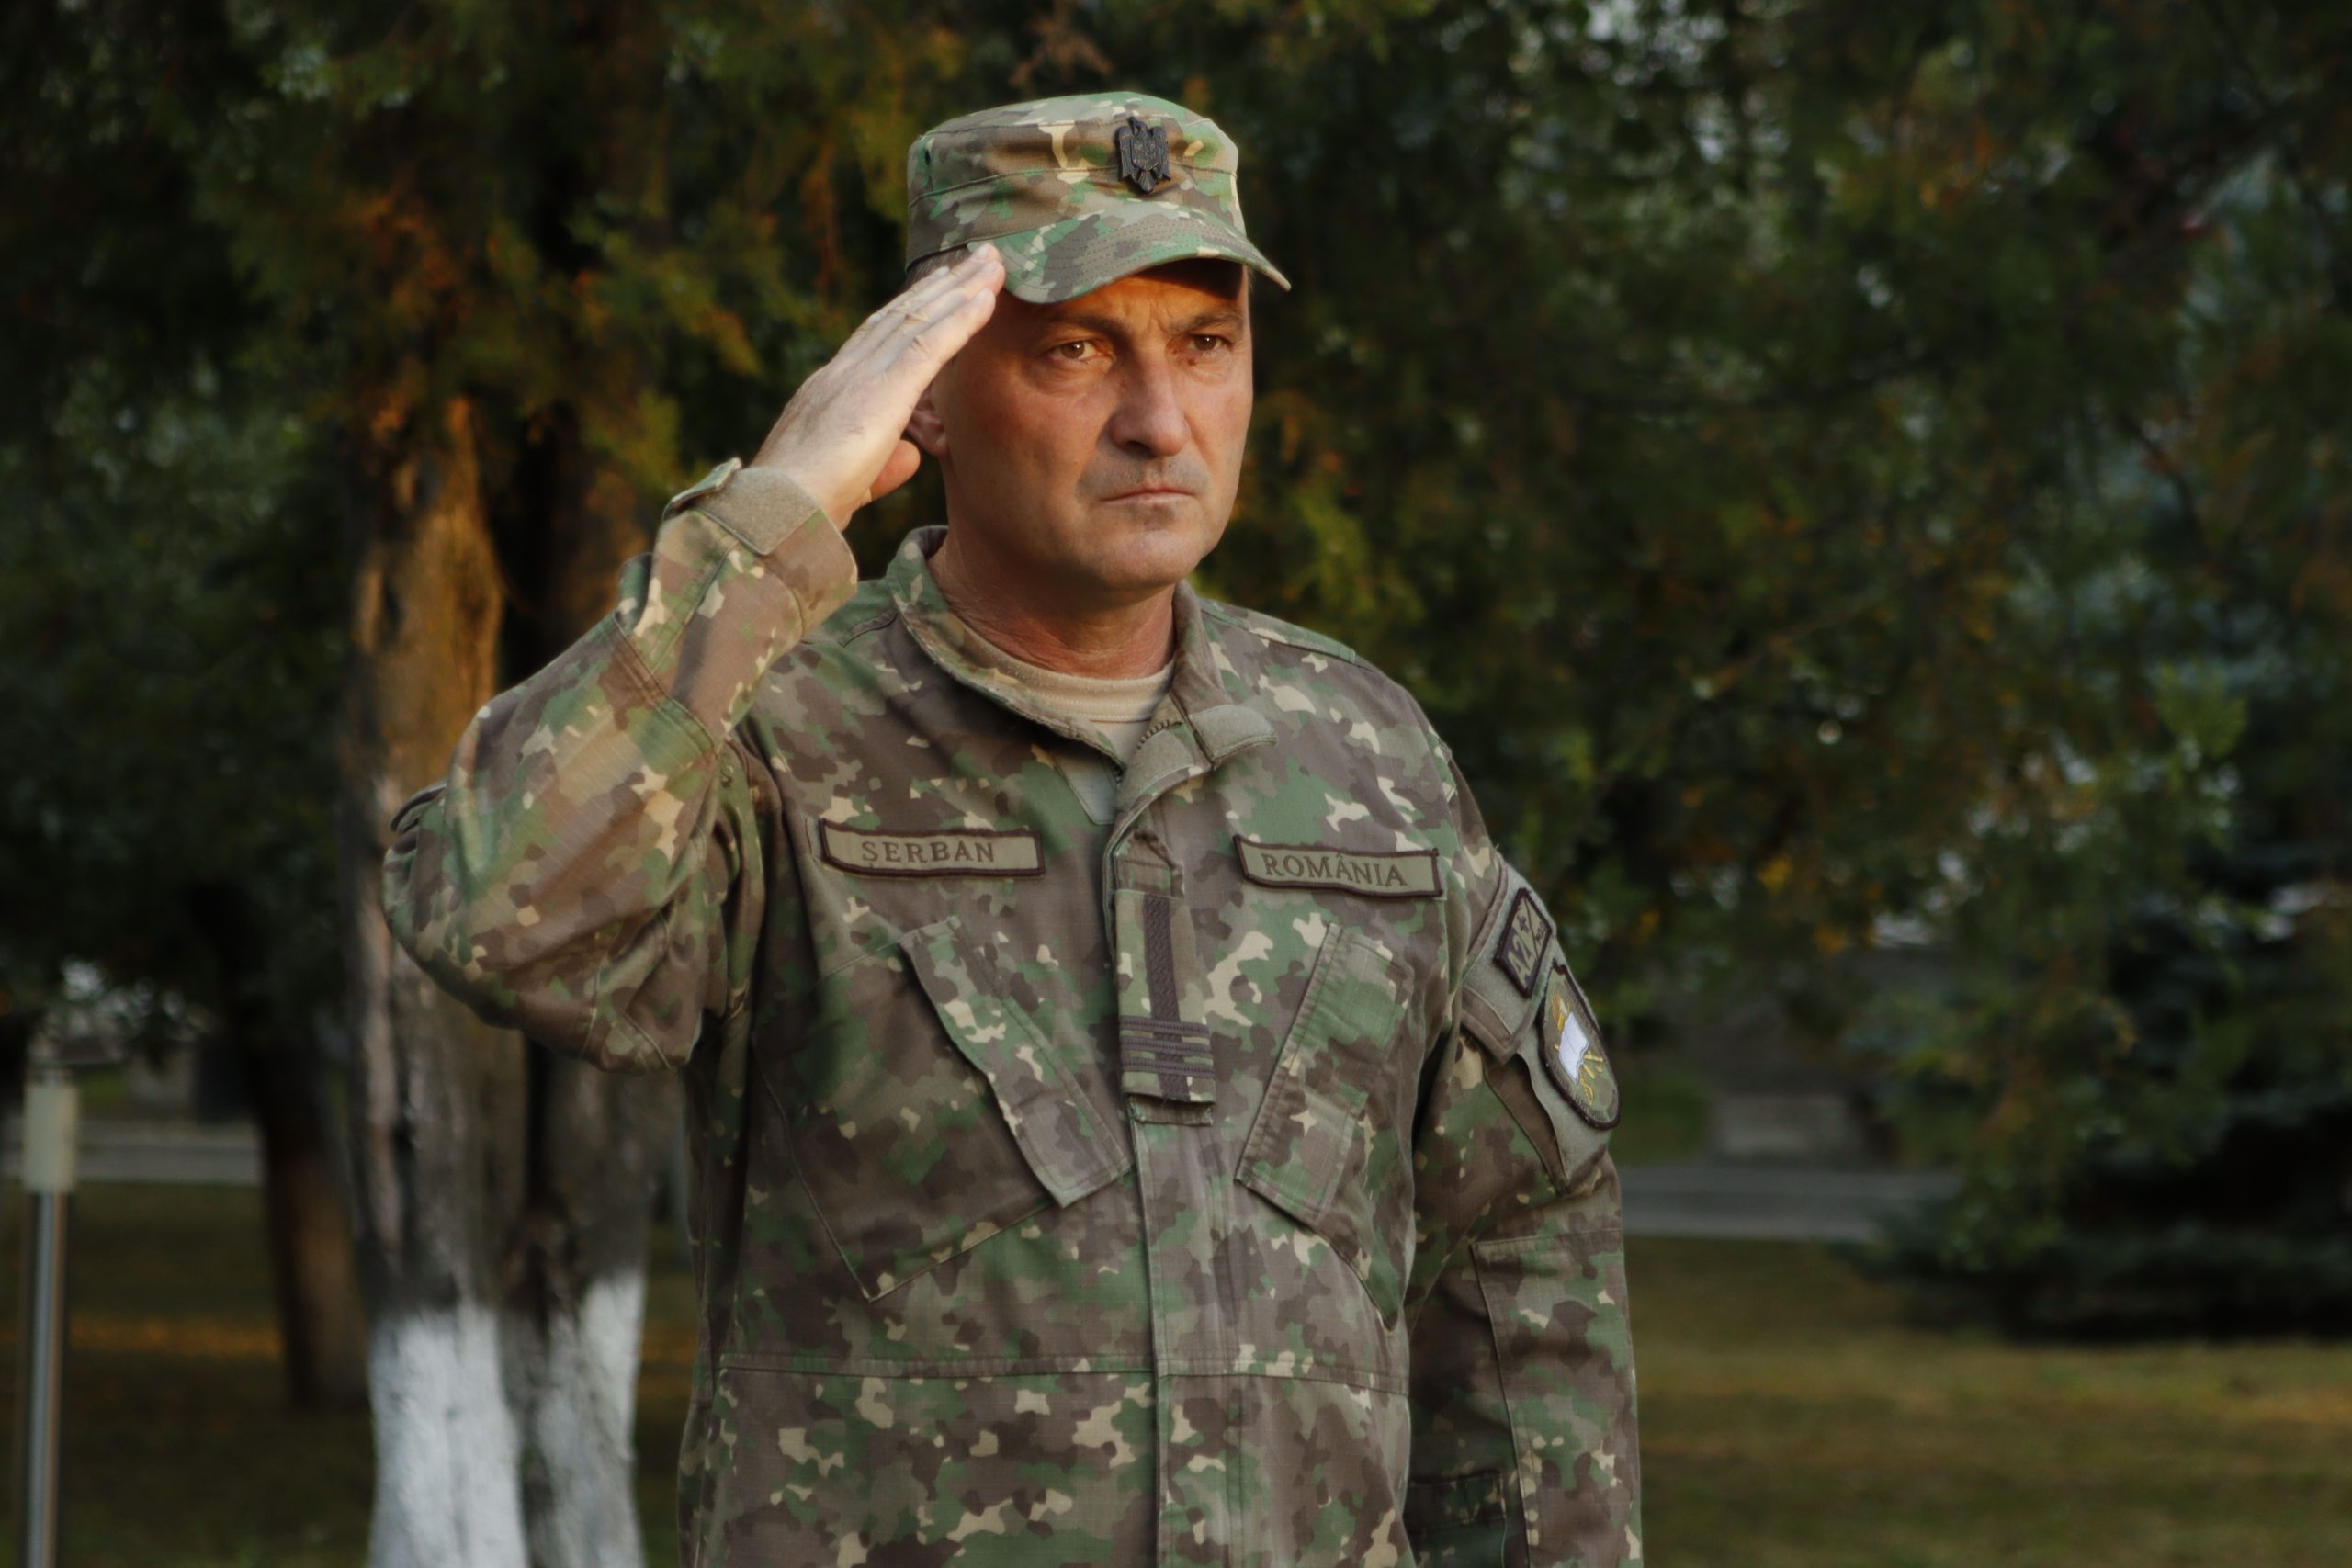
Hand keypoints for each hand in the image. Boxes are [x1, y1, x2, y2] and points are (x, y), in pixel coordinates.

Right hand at [748, 246, 1004, 527]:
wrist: (780, 507)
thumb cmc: (809, 504)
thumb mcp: (853, 478)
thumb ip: (884, 461)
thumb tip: (910, 455)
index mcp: (833, 388)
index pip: (879, 337)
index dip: (913, 306)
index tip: (942, 283)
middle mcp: (846, 370)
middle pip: (902, 314)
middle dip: (943, 283)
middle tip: (977, 255)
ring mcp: (861, 375)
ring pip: (919, 318)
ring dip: (960, 288)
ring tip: (993, 261)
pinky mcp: (881, 390)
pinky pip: (929, 344)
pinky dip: (961, 319)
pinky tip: (987, 298)